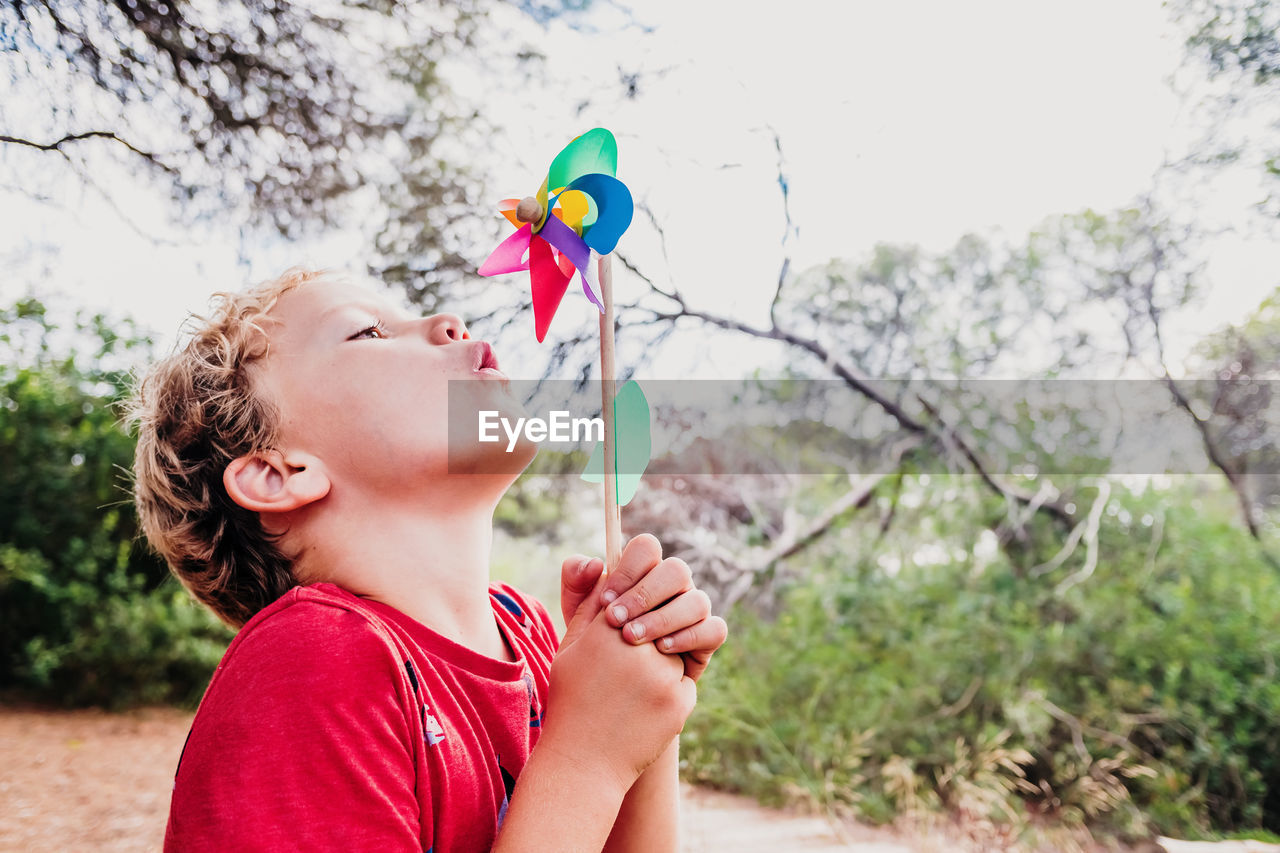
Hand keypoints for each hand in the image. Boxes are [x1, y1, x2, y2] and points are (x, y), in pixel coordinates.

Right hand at [542, 569, 693, 792]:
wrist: (582, 763)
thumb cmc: (572, 698)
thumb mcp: (571, 645)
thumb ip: (588, 601)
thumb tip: (603, 563)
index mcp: (603, 622)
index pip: (642, 558)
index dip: (642, 573)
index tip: (627, 603)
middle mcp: (633, 641)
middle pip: (678, 591)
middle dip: (668, 609)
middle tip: (643, 636)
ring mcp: (660, 671)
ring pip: (686, 637)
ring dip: (670, 650)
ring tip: (642, 674)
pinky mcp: (678, 699)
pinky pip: (687, 677)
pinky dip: (671, 688)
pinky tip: (643, 708)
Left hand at [560, 535, 727, 682]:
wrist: (611, 692)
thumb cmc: (596, 647)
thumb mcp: (579, 615)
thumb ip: (576, 582)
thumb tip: (596, 563)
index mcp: (644, 573)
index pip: (647, 548)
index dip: (628, 569)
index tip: (605, 599)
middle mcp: (673, 588)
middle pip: (677, 570)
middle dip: (644, 595)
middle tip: (615, 620)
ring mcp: (693, 612)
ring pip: (697, 600)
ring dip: (662, 618)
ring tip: (632, 639)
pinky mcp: (707, 640)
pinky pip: (714, 629)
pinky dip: (689, 636)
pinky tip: (662, 650)